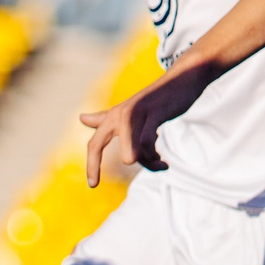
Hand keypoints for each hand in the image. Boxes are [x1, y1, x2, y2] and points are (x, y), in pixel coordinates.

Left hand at [78, 65, 209, 185]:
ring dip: (146, 164)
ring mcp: (135, 113)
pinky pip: (147, 143)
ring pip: (129, 151)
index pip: (94, 143)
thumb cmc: (157, 99)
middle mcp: (120, 114)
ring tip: (160, 165)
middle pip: (96, 144)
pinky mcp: (153, 113)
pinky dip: (154, 158)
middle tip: (96, 183)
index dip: (90, 164)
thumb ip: (107, 117)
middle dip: (93, 165)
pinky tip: (162, 162)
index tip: (92, 185)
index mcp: (114, 116)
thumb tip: (82, 118)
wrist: (183, 78)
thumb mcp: (130, 109)